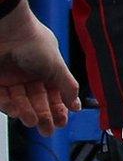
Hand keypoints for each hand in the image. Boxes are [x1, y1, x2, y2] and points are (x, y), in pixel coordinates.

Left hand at [0, 1, 78, 137]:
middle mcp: (30, 75)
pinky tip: (17, 111)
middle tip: (48, 130)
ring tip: (32, 121)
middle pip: (38, 100)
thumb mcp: (56, 65)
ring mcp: (12, 79)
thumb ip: (67, 86)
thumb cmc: (33, 42)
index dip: (59, 108)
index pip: (55, 93)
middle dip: (44, 115)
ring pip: (20, 102)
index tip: (63, 122)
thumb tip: (77, 104)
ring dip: (27, 112)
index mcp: (47, 69)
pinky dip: (9, 106)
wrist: (7, 30)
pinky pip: (3, 98)